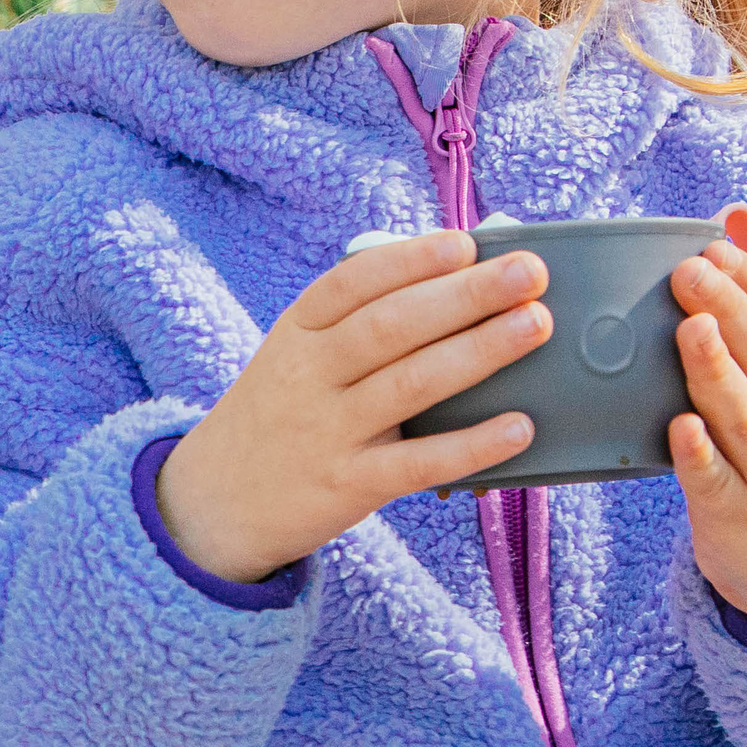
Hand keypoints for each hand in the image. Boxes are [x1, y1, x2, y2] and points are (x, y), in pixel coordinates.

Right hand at [156, 231, 552, 582]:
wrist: (212, 503)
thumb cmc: (277, 416)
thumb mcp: (293, 357)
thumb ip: (355, 325)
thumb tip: (453, 286)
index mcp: (297, 332)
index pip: (353, 282)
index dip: (411, 260)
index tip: (465, 243)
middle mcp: (309, 374)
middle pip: (392, 325)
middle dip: (465, 294)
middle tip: (528, 272)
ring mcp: (327, 431)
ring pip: (410, 384)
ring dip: (479, 351)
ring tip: (534, 325)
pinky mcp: (348, 486)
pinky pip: (417, 464)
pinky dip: (470, 445)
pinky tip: (518, 427)